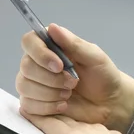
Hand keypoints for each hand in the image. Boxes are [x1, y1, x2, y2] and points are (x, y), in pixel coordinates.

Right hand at [17, 24, 133, 133]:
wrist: (109, 103)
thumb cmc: (103, 76)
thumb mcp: (94, 57)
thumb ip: (73, 43)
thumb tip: (52, 28)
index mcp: (50, 47)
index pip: (29, 42)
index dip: (40, 53)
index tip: (59, 65)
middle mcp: (38, 64)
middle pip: (26, 67)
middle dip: (51, 78)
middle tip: (73, 83)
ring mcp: (34, 84)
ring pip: (25, 86)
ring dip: (50, 93)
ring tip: (69, 94)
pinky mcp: (34, 104)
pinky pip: (28, 105)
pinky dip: (47, 106)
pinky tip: (63, 105)